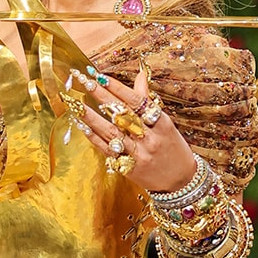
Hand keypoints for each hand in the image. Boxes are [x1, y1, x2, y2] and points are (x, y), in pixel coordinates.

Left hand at [69, 65, 196, 192]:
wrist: (180, 182)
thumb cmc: (174, 148)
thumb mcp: (166, 123)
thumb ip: (148, 100)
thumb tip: (140, 75)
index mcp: (162, 124)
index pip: (136, 101)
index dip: (117, 88)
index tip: (101, 75)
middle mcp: (149, 138)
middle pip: (121, 114)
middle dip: (101, 96)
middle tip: (85, 81)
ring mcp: (138, 154)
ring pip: (111, 132)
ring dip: (92, 117)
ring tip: (76, 103)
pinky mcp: (127, 168)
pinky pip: (106, 150)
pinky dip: (93, 137)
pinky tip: (81, 125)